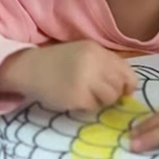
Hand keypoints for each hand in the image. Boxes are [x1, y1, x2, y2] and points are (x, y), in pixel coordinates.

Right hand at [0, 41, 137, 111]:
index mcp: (97, 51)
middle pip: (119, 86)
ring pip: (110, 98)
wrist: (29, 68)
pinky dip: (88, 106)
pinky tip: (75, 98)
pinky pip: (93, 107)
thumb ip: (106, 65)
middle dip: (113, 94)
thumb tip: (128, 88)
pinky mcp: (75, 97)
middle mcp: (93, 63)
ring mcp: (84, 80)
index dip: (127, 84)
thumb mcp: (84, 53)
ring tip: (87, 95)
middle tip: (99, 93)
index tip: (122, 90)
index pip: (127, 72)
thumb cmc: (59, 62)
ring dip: (102, 101)